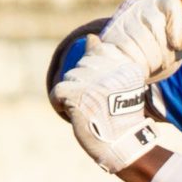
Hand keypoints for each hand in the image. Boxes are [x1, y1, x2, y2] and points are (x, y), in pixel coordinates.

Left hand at [52, 39, 166, 174]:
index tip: (102, 88)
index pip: (98, 51)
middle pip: (81, 67)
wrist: (121, 145)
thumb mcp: (121, 84)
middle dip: (84, 86)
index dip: (95, 69)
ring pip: (69, 79)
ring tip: (89, 111)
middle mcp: (109, 71)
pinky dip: (60, 104)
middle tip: (97, 106)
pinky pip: (57, 92)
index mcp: (125, 67)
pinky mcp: (76, 95)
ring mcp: (92, 83)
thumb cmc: (121, 118)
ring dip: (74, 96)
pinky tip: (73, 114)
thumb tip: (91, 36)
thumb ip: (106, 60)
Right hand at [94, 0, 181, 85]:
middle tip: (159, 60)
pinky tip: (135, 66)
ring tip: (146, 64)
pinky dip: (135, 63)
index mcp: (157, 4)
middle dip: (161, 49)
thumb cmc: (155, 55)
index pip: (172, 4)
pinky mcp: (108, 36)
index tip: (176, 44)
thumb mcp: (176, 49)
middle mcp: (136, 6)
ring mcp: (120, 20)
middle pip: (156, 23)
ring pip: (142, 38)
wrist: (122, 70)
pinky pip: (127, 50)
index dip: (178, 26)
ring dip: (149, 59)